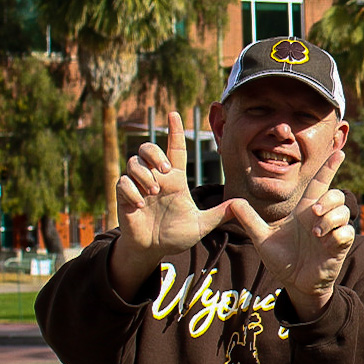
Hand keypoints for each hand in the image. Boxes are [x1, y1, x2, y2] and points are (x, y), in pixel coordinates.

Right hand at [110, 113, 228, 297]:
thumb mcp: (202, 225)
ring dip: (143, 173)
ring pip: (133, 162)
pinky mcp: (124, 197)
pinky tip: (140, 204)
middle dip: (153, 153)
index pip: (175, 149)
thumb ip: (219, 214)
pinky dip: (131, 190)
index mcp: (175, 180)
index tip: (174, 114)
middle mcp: (156, 178)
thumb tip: (241, 205)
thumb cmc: (176, 235)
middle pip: (148, 149)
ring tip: (153, 191)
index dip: (175, 131)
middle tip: (164, 169)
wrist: (154, 249)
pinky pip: (122, 182)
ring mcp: (138, 186)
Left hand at [228, 150, 355, 320]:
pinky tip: (325, 242)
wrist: (294, 283)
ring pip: (344, 212)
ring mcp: (332, 232)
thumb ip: (249, 219)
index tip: (340, 152)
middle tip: (315, 212)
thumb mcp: (261, 238)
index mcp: (305, 211)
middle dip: (329, 200)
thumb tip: (231, 202)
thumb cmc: (282, 259)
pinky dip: (337, 234)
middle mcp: (321, 218)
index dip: (330, 168)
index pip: (320, 184)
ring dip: (331, 218)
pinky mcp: (339, 246)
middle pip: (337, 195)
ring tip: (316, 234)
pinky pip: (347, 232)